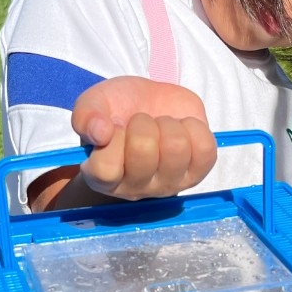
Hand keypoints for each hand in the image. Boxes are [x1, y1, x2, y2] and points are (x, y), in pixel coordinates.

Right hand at [71, 77, 216, 200]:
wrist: (151, 103)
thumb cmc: (120, 108)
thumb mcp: (95, 103)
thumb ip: (85, 115)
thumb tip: (100, 132)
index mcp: (103, 177)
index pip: (105, 169)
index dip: (112, 138)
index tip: (115, 126)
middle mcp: (136, 188)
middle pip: (144, 152)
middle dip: (143, 123)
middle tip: (140, 122)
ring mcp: (169, 184)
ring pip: (176, 148)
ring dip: (168, 124)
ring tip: (161, 125)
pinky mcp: (197, 173)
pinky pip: (205, 150)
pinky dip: (194, 128)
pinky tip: (181, 129)